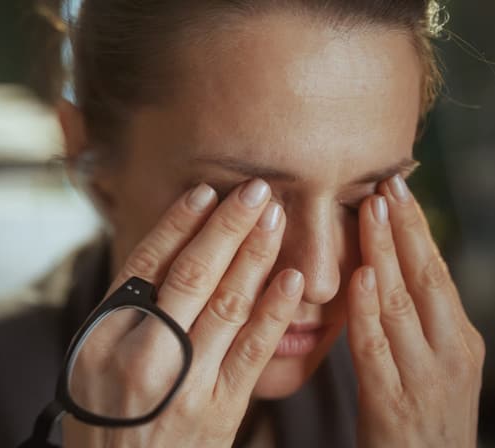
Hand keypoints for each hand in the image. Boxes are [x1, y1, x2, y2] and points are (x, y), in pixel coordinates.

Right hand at [63, 179, 303, 446]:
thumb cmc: (99, 422)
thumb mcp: (86, 363)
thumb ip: (119, 314)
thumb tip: (155, 261)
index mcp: (104, 335)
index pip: (145, 264)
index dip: (178, 224)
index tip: (204, 191)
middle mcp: (142, 352)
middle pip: (191, 274)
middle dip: (227, 226)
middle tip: (256, 189)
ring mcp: (184, 381)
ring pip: (227, 303)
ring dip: (256, 255)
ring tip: (277, 217)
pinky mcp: (219, 410)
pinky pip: (252, 352)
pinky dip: (273, 312)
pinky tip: (290, 280)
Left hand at [348, 175, 484, 447]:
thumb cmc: (421, 421)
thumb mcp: (430, 366)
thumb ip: (413, 323)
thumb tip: (385, 269)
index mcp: (459, 340)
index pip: (436, 273)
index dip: (417, 230)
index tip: (396, 189)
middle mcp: (450, 353)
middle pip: (426, 278)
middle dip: (405, 229)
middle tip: (385, 184)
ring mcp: (425, 378)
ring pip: (402, 304)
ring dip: (385, 254)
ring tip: (369, 211)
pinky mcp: (394, 404)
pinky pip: (378, 348)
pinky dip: (369, 311)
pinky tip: (360, 278)